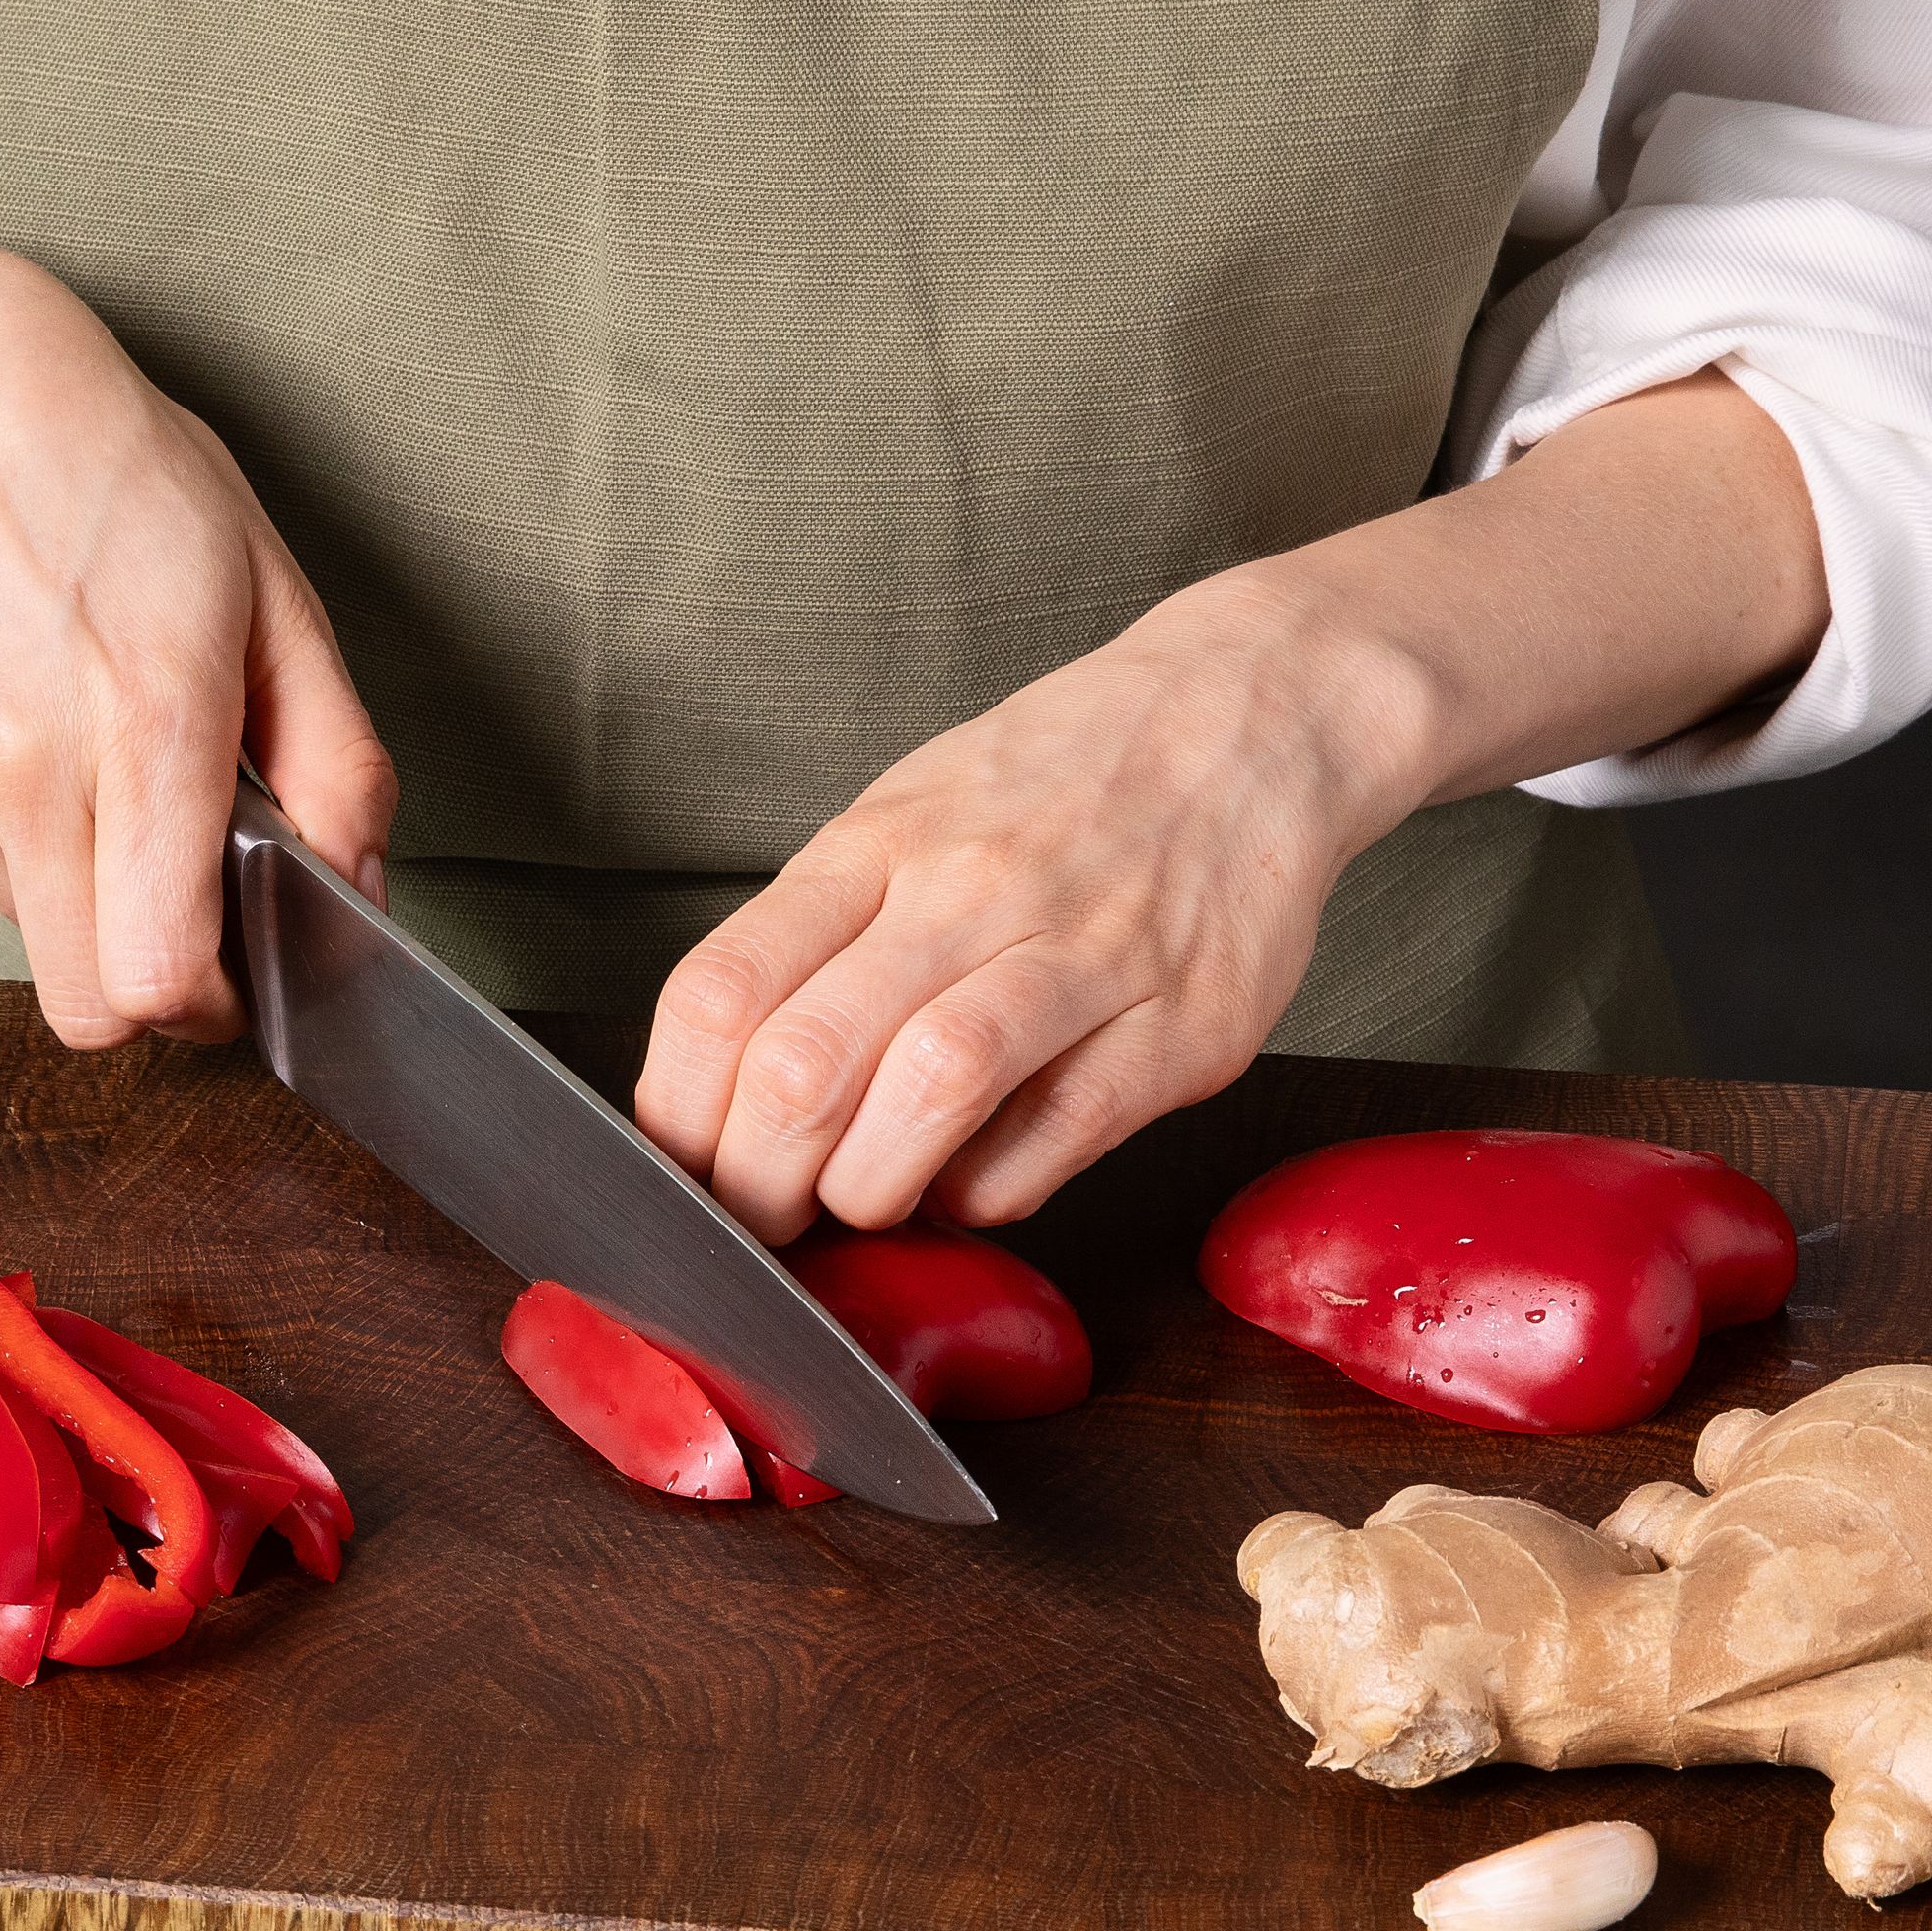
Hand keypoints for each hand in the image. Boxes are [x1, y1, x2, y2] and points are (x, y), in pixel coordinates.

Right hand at [0, 234, 391, 1046]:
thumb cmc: (119, 477)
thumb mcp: (277, 597)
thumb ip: (339, 765)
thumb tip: (361, 895)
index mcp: (147, 723)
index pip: (158, 981)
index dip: (208, 1006)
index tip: (232, 970)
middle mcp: (20, 760)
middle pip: (83, 1002)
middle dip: (144, 977)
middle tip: (177, 891)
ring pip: (22, 924)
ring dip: (71, 877)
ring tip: (82, 739)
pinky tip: (6, 714)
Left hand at [635, 567, 1431, 1241]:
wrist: (1252, 714)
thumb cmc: (1059, 785)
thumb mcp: (907, 817)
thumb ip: (823, 938)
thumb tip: (728, 1093)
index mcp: (877, 848)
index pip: (721, 993)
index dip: (679, 1114)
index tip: (687, 1168)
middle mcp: (969, 892)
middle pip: (807, 1063)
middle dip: (759, 1182)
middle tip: (766, 1217)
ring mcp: (1083, 955)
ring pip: (932, 1088)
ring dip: (870, 1187)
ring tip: (864, 1203)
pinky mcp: (1182, 1024)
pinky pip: (1060, 1133)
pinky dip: (991, 1190)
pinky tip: (971, 1184)